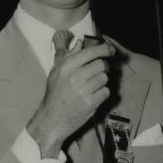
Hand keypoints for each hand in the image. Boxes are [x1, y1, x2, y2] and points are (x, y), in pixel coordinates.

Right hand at [27, 41, 113, 155]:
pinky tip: (93, 96)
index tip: (111, 49)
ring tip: (91, 87)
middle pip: (101, 65)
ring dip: (101, 82)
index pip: (90, 52)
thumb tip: (80, 43)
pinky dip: (102, 94)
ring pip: (104, 78)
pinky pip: (106, 92)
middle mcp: (75, 77)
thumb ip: (69, 56)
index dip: (104, 49)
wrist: (52, 119)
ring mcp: (83, 91)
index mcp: (66, 67)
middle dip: (103, 67)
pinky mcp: (91, 103)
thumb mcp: (56, 72)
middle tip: (99, 72)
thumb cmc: (55, 95)